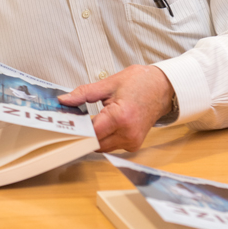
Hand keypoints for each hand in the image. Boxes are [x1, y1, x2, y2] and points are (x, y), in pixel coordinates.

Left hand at [58, 65, 173, 151]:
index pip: (90, 133)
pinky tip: (104, 123)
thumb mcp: (109, 83)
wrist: (163, 88)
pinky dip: (104, 136)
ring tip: (92, 118)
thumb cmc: (140, 83)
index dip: (76, 128)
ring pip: (102, 146)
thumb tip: (65, 100)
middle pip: (94, 142)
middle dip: (84, 132)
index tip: (66, 122)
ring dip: (94, 135)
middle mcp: (128, 133)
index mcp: (121, 117)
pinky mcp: (133, 144)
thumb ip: (84, 93)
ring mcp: (132, 141)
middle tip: (75, 119)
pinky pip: (111, 145)